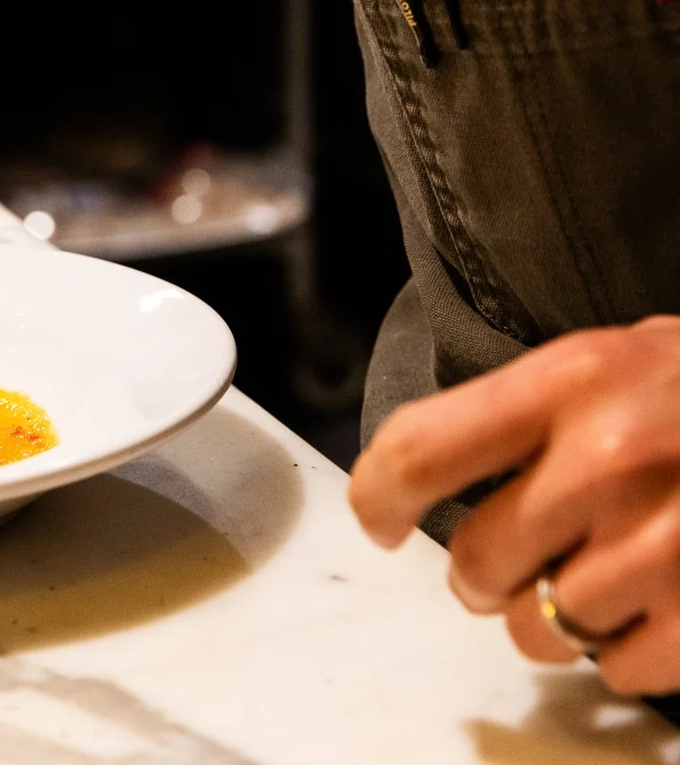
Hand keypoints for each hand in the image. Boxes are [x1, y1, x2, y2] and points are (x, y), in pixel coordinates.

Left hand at [349, 317, 679, 695]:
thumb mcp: (611, 359)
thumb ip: (525, 412)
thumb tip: (415, 476)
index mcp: (575, 379)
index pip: (425, 447)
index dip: (379, 495)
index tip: (380, 520)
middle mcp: (610, 458)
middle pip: (477, 560)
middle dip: (483, 572)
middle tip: (517, 554)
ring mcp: (662, 544)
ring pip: (539, 629)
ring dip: (550, 619)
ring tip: (593, 574)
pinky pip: (616, 671)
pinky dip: (622, 652)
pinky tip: (651, 601)